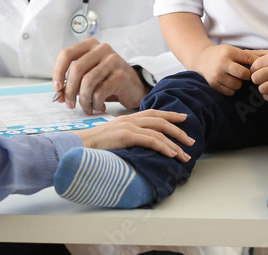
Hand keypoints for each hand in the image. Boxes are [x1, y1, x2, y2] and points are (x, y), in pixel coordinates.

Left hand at [52, 38, 147, 113]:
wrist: (134, 87)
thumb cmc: (107, 81)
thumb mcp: (88, 78)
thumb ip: (72, 84)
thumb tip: (58, 96)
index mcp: (90, 45)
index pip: (66, 54)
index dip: (58, 72)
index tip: (56, 89)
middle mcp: (102, 49)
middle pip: (76, 69)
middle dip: (69, 90)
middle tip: (69, 104)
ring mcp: (113, 60)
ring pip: (87, 82)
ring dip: (83, 100)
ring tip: (86, 108)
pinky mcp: (121, 75)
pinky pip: (100, 92)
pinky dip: (95, 103)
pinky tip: (98, 106)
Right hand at [75, 109, 192, 161]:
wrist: (77, 146)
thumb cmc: (93, 146)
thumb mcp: (112, 138)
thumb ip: (126, 137)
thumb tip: (139, 146)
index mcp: (127, 118)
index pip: (153, 113)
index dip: (170, 115)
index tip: (183, 118)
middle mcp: (129, 119)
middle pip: (160, 121)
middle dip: (178, 130)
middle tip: (191, 140)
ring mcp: (128, 127)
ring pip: (159, 132)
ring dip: (174, 144)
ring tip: (184, 155)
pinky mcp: (125, 136)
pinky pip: (150, 140)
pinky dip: (163, 147)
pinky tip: (171, 154)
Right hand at [193, 45, 256, 95]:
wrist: (201, 59)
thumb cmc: (221, 54)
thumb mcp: (233, 50)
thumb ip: (247, 56)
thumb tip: (265, 65)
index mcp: (229, 53)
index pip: (249, 60)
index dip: (255, 65)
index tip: (254, 68)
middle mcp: (222, 64)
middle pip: (244, 75)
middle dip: (247, 76)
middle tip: (245, 74)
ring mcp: (217, 75)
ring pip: (237, 85)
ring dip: (239, 83)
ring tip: (235, 78)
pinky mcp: (214, 84)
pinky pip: (230, 92)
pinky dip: (232, 89)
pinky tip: (229, 82)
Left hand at [248, 48, 267, 101]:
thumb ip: (257, 53)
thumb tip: (243, 52)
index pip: (253, 68)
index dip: (254, 70)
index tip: (260, 70)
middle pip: (255, 79)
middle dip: (257, 79)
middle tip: (263, 78)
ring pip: (262, 89)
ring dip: (263, 88)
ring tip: (267, 84)